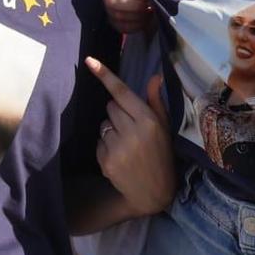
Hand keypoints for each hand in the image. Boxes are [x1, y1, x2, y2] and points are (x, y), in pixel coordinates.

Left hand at [85, 57, 177, 215]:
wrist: (154, 193)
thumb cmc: (161, 156)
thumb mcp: (165, 129)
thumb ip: (156, 101)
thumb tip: (155, 76)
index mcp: (149, 120)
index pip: (122, 92)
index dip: (105, 75)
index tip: (89, 61)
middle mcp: (133, 131)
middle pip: (110, 106)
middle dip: (118, 113)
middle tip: (132, 129)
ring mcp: (118, 147)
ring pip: (103, 123)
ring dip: (111, 130)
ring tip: (127, 145)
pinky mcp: (106, 160)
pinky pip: (99, 141)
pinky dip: (106, 146)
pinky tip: (120, 157)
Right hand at [104, 0, 158, 34]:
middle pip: (112, 2)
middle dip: (134, 6)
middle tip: (149, 5)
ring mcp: (109, 8)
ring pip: (117, 16)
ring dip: (137, 16)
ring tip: (149, 11)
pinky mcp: (114, 21)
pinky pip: (122, 27)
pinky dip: (136, 25)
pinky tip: (146, 18)